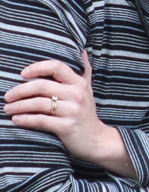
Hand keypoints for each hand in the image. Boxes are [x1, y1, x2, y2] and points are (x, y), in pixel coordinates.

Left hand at [3, 51, 134, 177]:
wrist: (97, 140)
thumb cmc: (87, 113)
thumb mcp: (88, 89)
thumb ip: (85, 70)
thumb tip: (83, 51)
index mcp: (79, 83)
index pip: (57, 67)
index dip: (38, 68)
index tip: (23, 74)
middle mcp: (77, 94)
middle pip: (42, 86)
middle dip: (20, 90)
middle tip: (8, 96)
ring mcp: (72, 110)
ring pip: (39, 103)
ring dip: (19, 106)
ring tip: (8, 108)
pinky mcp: (66, 127)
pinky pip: (41, 120)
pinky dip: (25, 119)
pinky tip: (16, 119)